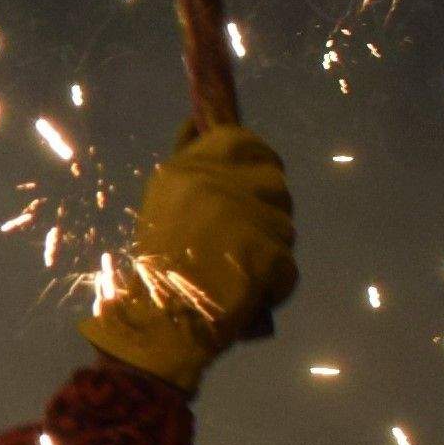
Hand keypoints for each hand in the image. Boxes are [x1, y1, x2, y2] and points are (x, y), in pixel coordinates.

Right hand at [86, 123, 296, 391]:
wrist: (158, 323)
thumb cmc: (156, 265)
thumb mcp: (162, 202)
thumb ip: (186, 160)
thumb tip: (196, 121)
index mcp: (188, 171)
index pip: (243, 142)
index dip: (255, 160)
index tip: (250, 180)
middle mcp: (219, 187)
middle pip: (273, 182)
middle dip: (266, 208)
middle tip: (243, 237)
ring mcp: (247, 220)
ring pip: (283, 225)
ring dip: (269, 248)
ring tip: (237, 270)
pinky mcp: (269, 255)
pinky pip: (287, 265)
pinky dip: (273, 284)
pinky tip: (246, 294)